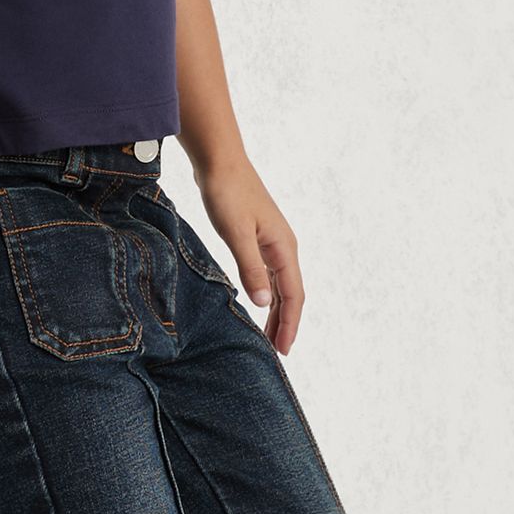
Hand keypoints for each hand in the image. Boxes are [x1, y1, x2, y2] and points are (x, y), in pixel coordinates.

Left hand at [192, 155, 304, 353]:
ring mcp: (271, 242)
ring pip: (279, 284)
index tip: (284, 350)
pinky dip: (265, 292)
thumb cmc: (227, 193)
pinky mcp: (257, 237)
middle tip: (278, 352)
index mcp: (284, 248)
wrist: (220, 161)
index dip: (289, 324)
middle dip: (285, 323)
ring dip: (275, 310)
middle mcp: (283, 247)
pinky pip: (267, 273)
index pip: (293, 296)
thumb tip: (263, 303)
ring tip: (268, 335)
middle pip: (290, 293)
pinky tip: (256, 302)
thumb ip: (250, 269)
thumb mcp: (236, 233)